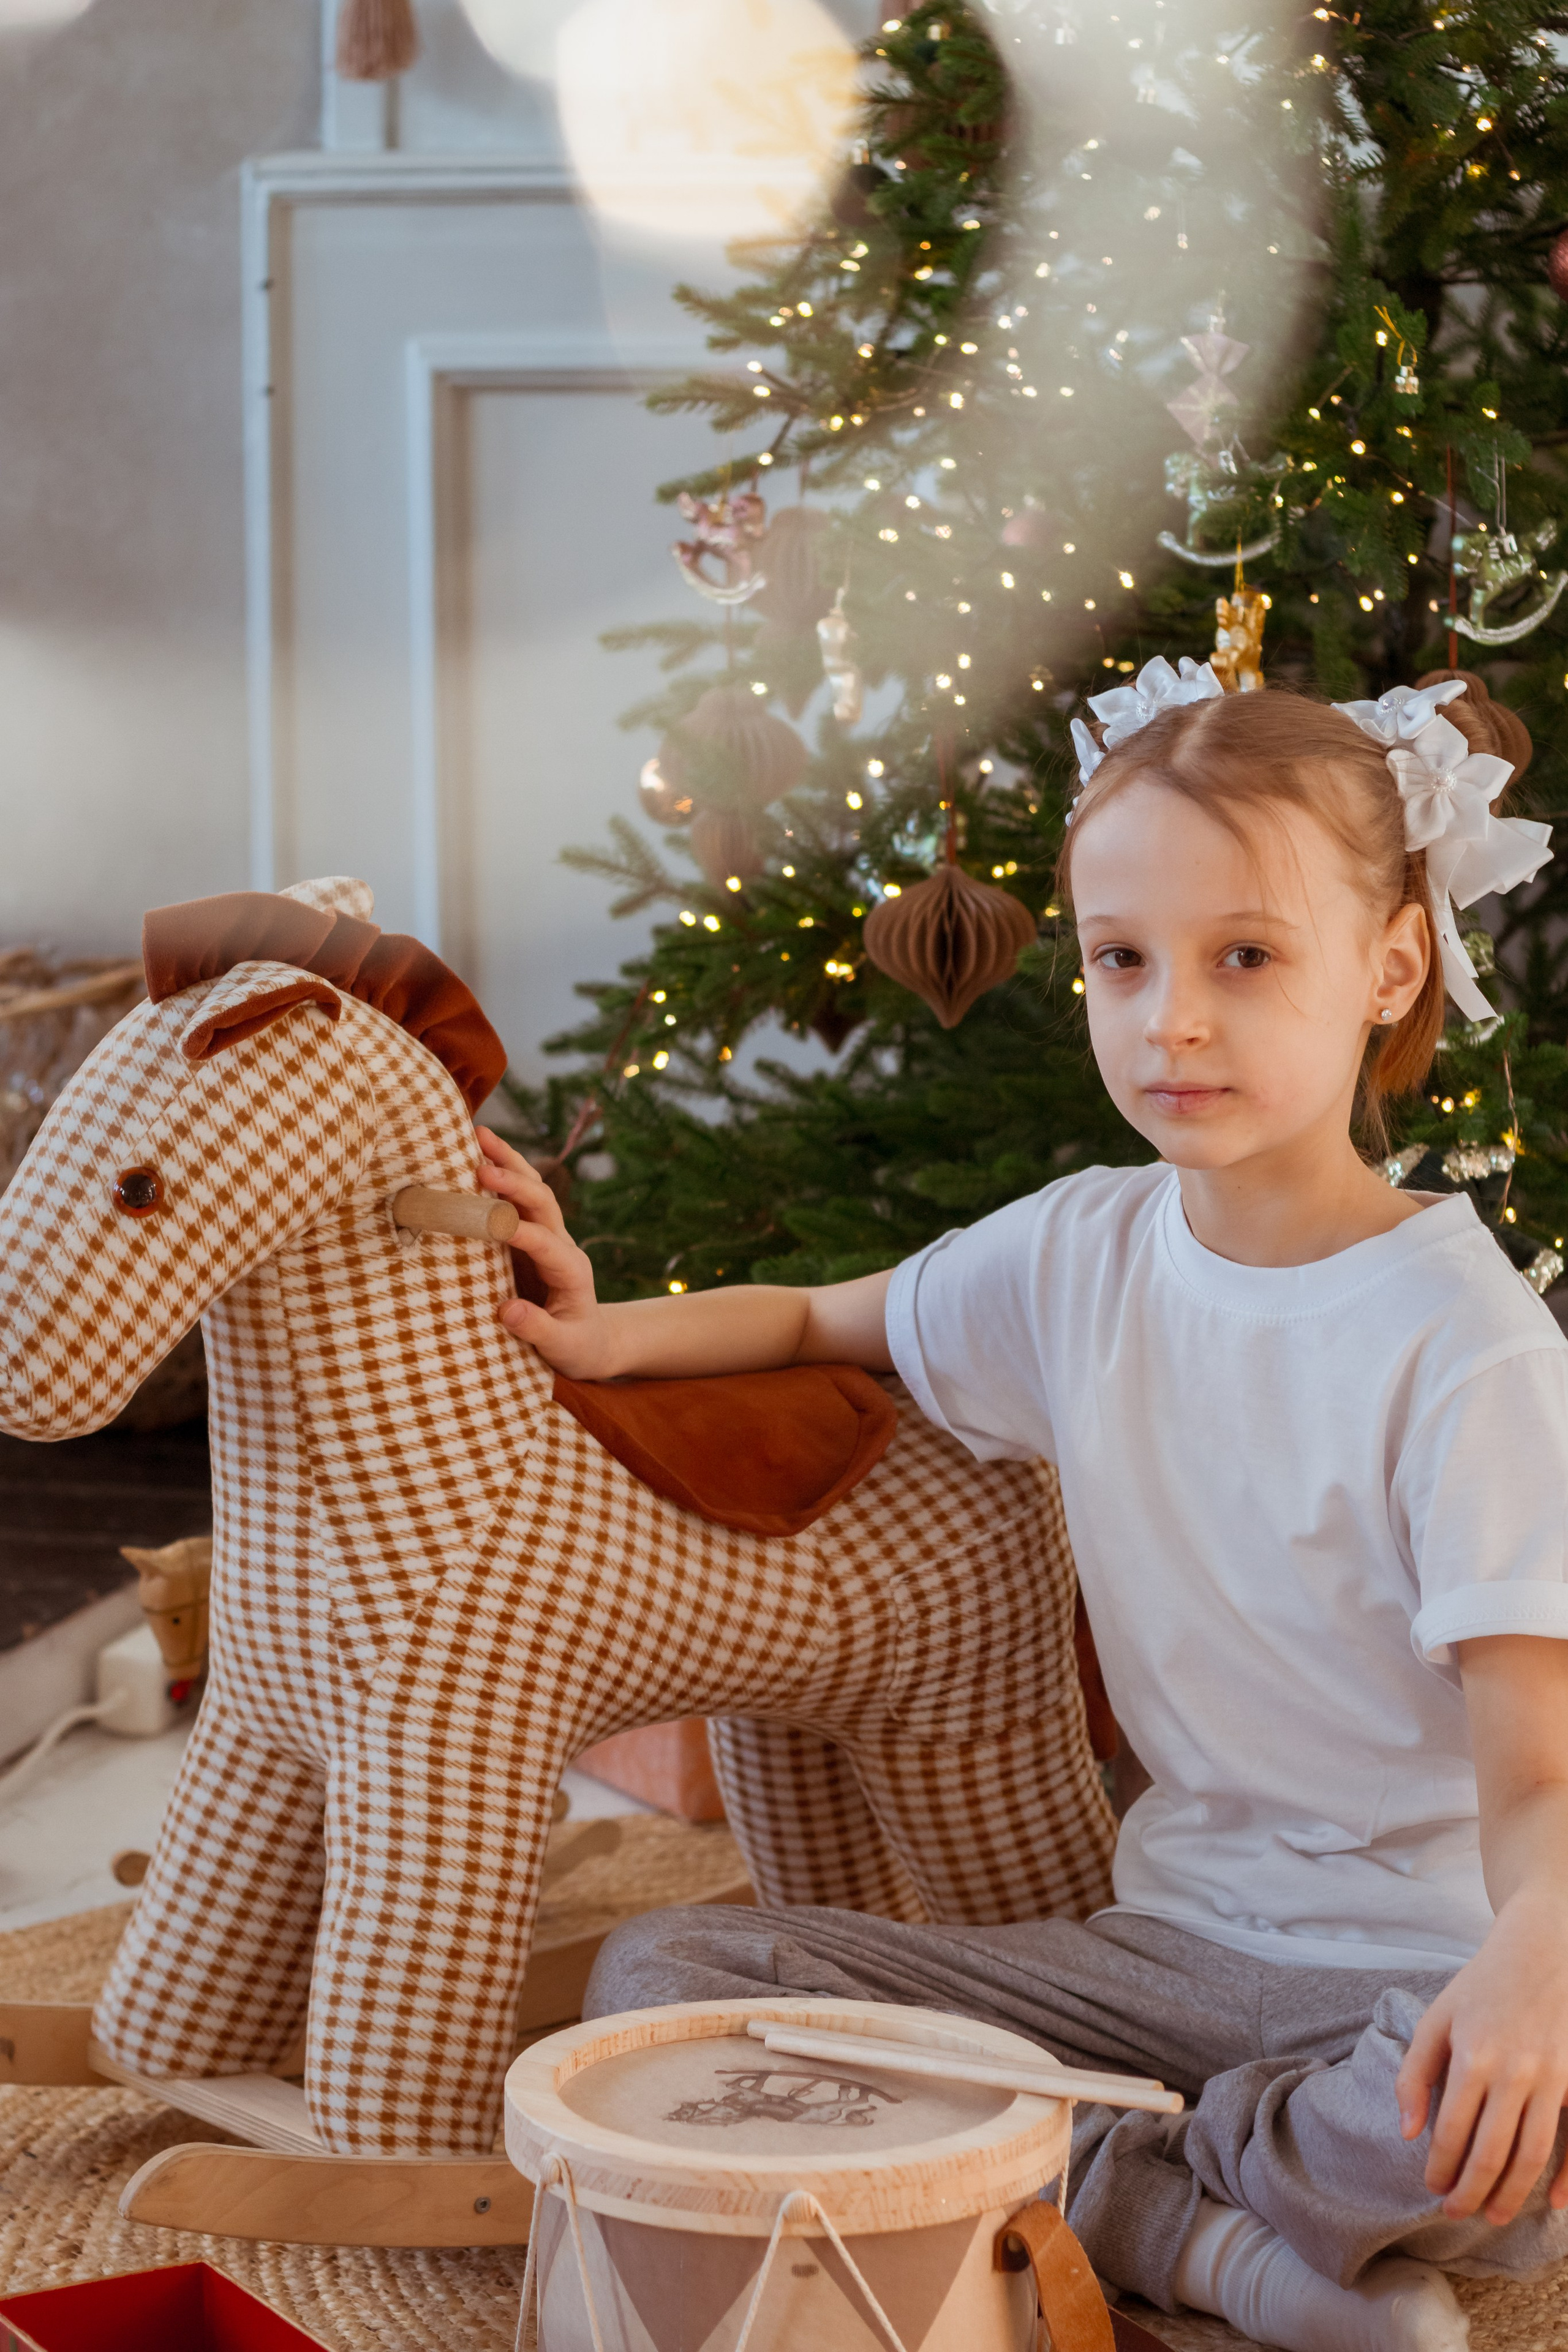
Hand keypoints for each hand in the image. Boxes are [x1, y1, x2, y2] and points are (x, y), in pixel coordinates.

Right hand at [476, 1128, 616, 1378]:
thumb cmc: (578, 1347)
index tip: (490, 1222)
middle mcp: (563, 1244)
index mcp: (572, 1270)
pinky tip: (481, 1153)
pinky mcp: (534, 1235)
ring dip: (509, 1161)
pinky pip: (520, 1198)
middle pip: (542, 1200)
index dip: (518, 1230)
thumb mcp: (564, 1348)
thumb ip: (538, 1330)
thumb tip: (508, 1310)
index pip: (544, 1242)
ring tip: (480, 1134)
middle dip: (514, 1179)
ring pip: (533, 1188)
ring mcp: (550, 1235)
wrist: (594, 1342)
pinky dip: (504, 1172)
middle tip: (480, 1163)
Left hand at [1396, 1887, 1567, 2224]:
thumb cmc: (1482, 1985)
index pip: (1451, 2132)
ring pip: (1532, 2154)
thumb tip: (1406, 2131)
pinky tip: (1553, 2203)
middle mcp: (1513, 2072)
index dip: (1441, 2169)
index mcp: (1472, 2056)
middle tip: (1458, 2216)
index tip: (1432, 2190)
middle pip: (1490, 2152)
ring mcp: (1551, 2078)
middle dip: (1471, 2193)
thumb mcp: (1437, 2017)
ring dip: (1512, 2193)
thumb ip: (1415, 2073)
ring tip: (1494, 2216)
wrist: (1543, 1949)